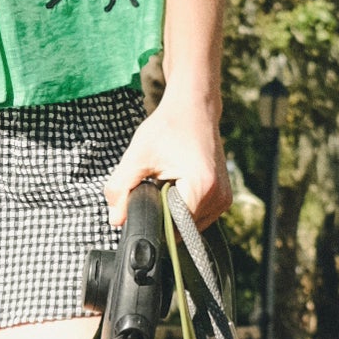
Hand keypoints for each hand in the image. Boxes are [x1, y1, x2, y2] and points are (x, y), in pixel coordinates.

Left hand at [104, 91, 230, 226]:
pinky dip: (183, 207)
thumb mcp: (137, 156)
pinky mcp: (223, 198)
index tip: (141, 206)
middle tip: (153, 187)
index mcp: (201, 188)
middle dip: (162, 216)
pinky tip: (176, 185)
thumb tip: (115, 220)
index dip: (153, 222)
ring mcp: (224, 199)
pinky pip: (198, 216)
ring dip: (173, 212)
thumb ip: (121, 188)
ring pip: (190, 226)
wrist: (194, 108)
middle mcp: (218, 198)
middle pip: (181, 229)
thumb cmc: (167, 127)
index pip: (173, 229)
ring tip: (166, 182)